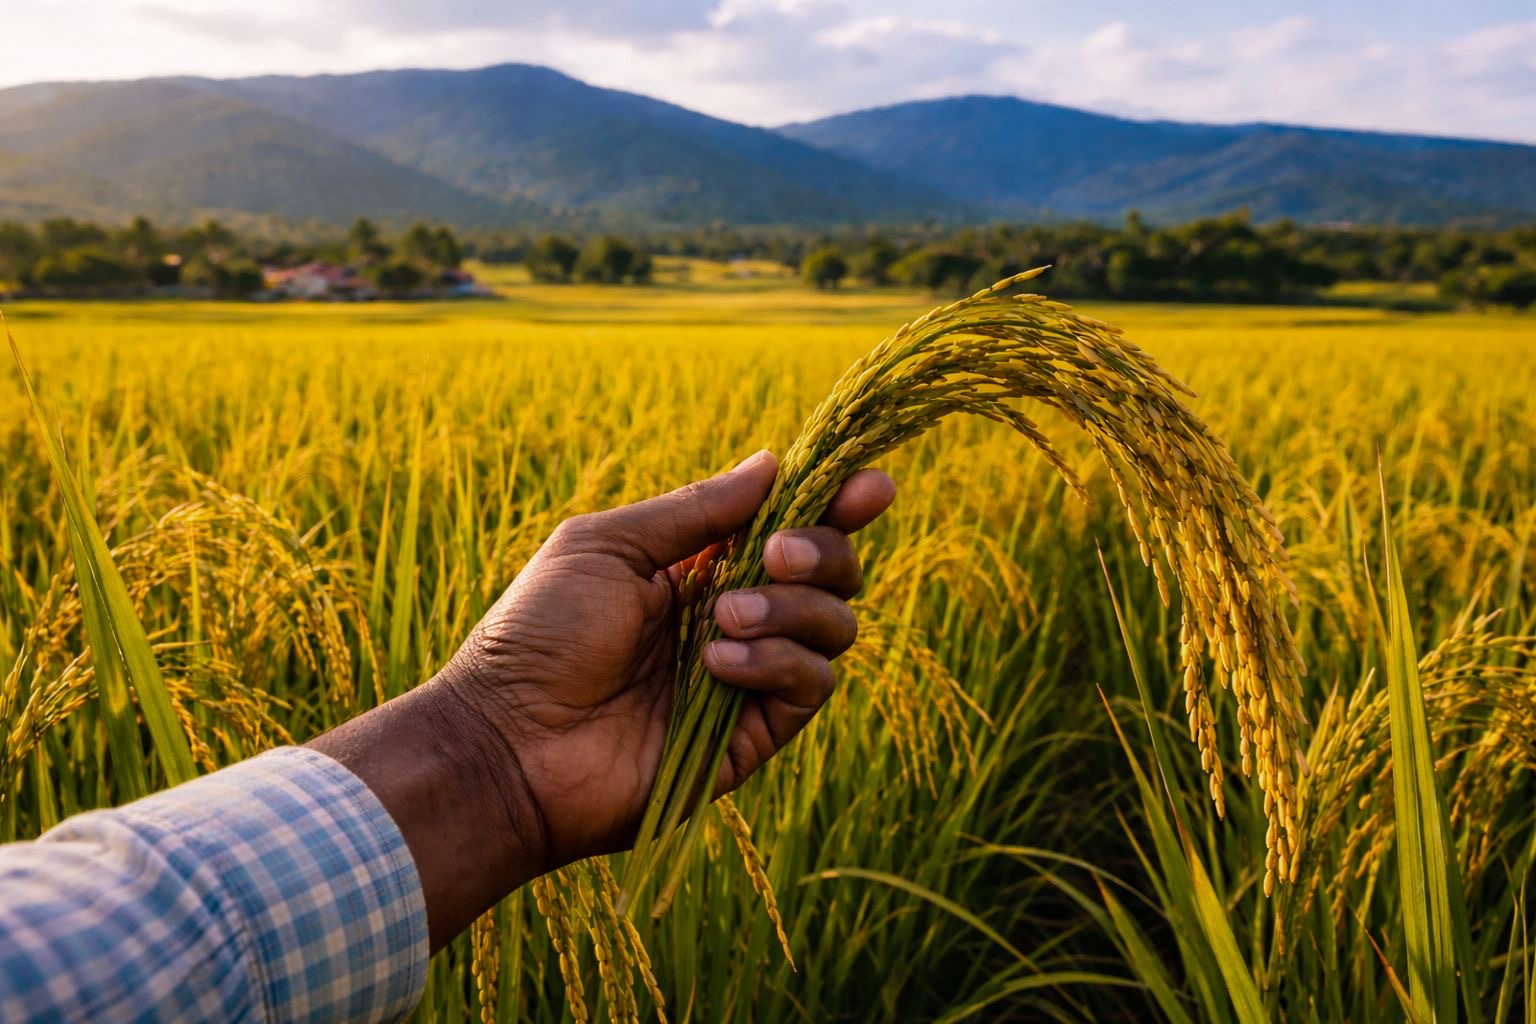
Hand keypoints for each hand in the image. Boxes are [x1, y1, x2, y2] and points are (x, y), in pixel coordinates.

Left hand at [310, 451, 893, 948]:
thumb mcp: (610, 545)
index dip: (837, 505)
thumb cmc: (538, 633)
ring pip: (834, 628)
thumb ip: (697, 511)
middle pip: (831, 574)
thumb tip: (774, 462)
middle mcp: (734, 619)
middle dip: (822, 550)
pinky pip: (810, 687)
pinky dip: (776, 664)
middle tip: (774, 554)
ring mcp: (747, 679)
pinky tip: (716, 665)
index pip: (791, 528)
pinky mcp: (751, 736)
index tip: (870, 485)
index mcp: (700, 568)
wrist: (509, 741)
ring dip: (792, 608)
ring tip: (722, 618)